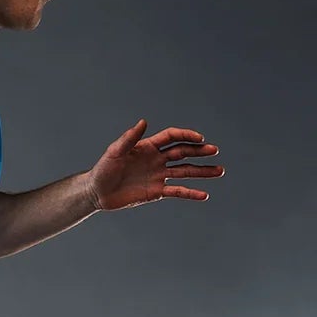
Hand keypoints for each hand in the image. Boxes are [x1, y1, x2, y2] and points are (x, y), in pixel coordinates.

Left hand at [87, 120, 223, 212]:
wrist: (97, 192)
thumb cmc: (103, 169)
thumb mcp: (114, 152)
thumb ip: (129, 138)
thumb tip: (144, 121)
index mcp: (148, 146)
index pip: (172, 137)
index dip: (186, 136)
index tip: (199, 138)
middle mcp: (156, 159)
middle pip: (183, 153)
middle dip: (199, 151)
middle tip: (214, 151)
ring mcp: (158, 175)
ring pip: (184, 171)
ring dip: (202, 171)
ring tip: (219, 171)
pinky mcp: (156, 191)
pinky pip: (177, 191)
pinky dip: (190, 193)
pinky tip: (204, 195)